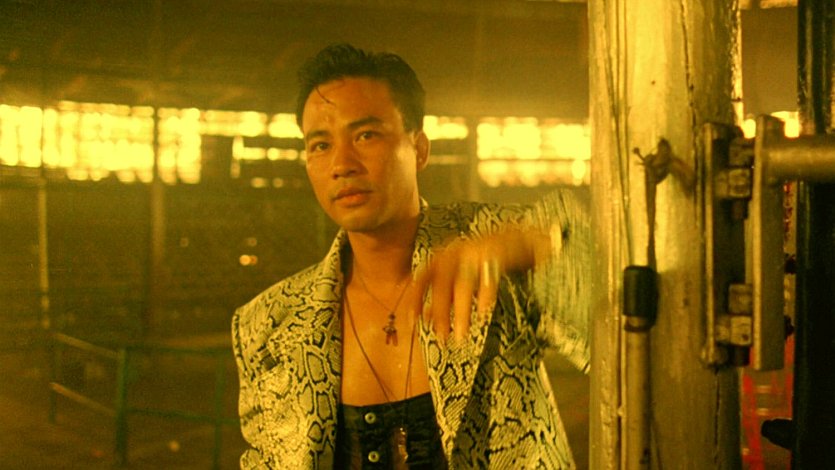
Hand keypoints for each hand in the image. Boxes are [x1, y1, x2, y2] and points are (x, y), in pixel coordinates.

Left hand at [409, 228, 549, 342]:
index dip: (415, 300)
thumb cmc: (478, 263)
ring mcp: (474, 253)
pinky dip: (484, 296)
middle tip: (441, 337)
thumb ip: (441, 294)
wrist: (510, 240)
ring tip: (461, 335)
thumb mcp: (456, 276)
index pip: (421, 279)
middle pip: (442, 286)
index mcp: (441, 257)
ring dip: (460, 313)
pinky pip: (487, 279)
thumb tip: (425, 318)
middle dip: (440, 314)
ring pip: (463, 286)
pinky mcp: (495, 255)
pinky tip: (482, 312)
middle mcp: (454, 254)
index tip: (412, 321)